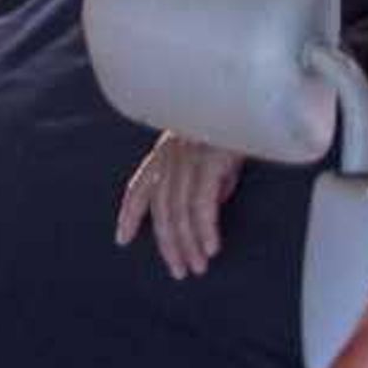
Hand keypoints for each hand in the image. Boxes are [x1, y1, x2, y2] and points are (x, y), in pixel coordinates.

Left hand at [116, 132, 246, 278]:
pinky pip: (202, 206)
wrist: (246, 96)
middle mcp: (170, 158)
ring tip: (196, 266)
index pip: (139, 187)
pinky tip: (210, 248)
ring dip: (188, 244)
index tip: (121, 239)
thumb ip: (207, 176)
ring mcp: (187, 160)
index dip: (130, 214)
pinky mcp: (209, 163)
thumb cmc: (233, 122)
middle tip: (179, 270)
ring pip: (179, 213)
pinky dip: (205, 230)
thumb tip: (213, 202)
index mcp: (165, 153)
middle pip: (162, 210)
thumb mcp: (213, 149)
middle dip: (169, 244)